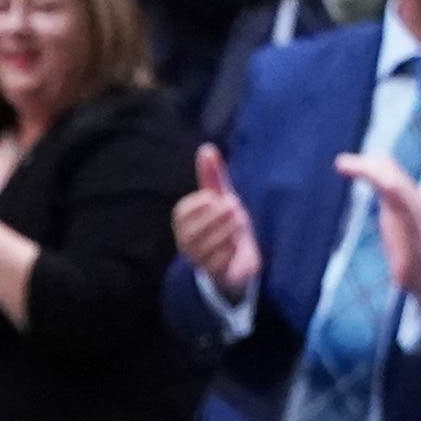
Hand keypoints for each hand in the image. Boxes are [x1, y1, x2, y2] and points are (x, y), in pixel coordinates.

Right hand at [173, 142, 261, 294]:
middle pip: (194, 229)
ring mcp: (196, 259)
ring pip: (206, 245)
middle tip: (236, 208)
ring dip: (227, 232)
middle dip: (218, 216)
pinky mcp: (212, 273)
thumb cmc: (225, 223)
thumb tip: (207, 148)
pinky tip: (237, 245)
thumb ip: (212, 175)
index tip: (220, 198)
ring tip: (239, 225)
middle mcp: (184, 241)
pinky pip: (218, 261)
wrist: (238, 258)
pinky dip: (230, 251)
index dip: (204, 202)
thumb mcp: (220, 196)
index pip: (185, 210)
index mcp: (181, 220)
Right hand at [335, 149, 420, 304]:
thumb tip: (400, 276)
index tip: (346, 168)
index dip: (370, 174)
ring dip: (369, 164)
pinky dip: (373, 168)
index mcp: (412, 218)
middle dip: (366, 165)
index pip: (393, 187)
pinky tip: (360, 168)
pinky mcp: (406, 198)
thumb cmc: (415, 272)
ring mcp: (412, 198)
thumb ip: (403, 270)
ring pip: (391, 170)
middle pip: (390, 172)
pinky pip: (390, 174)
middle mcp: (415, 202)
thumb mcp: (408, 274)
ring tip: (344, 164)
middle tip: (339, 164)